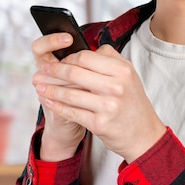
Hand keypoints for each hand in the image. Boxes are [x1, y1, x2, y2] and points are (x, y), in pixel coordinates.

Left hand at [37, 43, 165, 162]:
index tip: (58, 61)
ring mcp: (108, 105)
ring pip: (70, 93)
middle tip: (41, 71)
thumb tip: (83, 49)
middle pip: (75, 72)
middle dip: (54, 71)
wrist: (145, 135)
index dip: (69, 58)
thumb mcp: (128, 76)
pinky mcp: (100, 123)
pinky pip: (72, 112)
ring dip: (50, 90)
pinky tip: (48, 102)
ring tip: (39, 88)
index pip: (86, 56)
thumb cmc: (133, 103)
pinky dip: (57, 106)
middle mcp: (116, 86)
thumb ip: (108, 59)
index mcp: (122, 70)